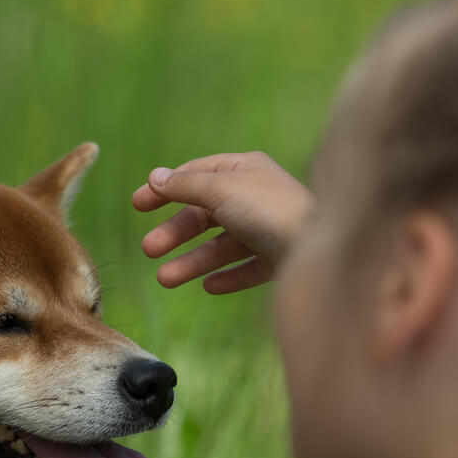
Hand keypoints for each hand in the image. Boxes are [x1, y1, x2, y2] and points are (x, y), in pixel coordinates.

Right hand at [132, 151, 313, 293]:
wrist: (320, 247)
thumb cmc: (270, 210)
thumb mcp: (220, 189)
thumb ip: (185, 185)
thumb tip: (156, 176)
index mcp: (246, 170)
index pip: (197, 174)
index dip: (166, 188)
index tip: (137, 205)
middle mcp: (257, 197)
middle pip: (205, 214)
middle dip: (175, 233)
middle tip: (148, 250)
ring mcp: (269, 229)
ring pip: (221, 246)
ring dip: (191, 262)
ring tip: (165, 280)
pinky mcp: (279, 259)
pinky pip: (247, 268)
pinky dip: (227, 276)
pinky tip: (209, 287)